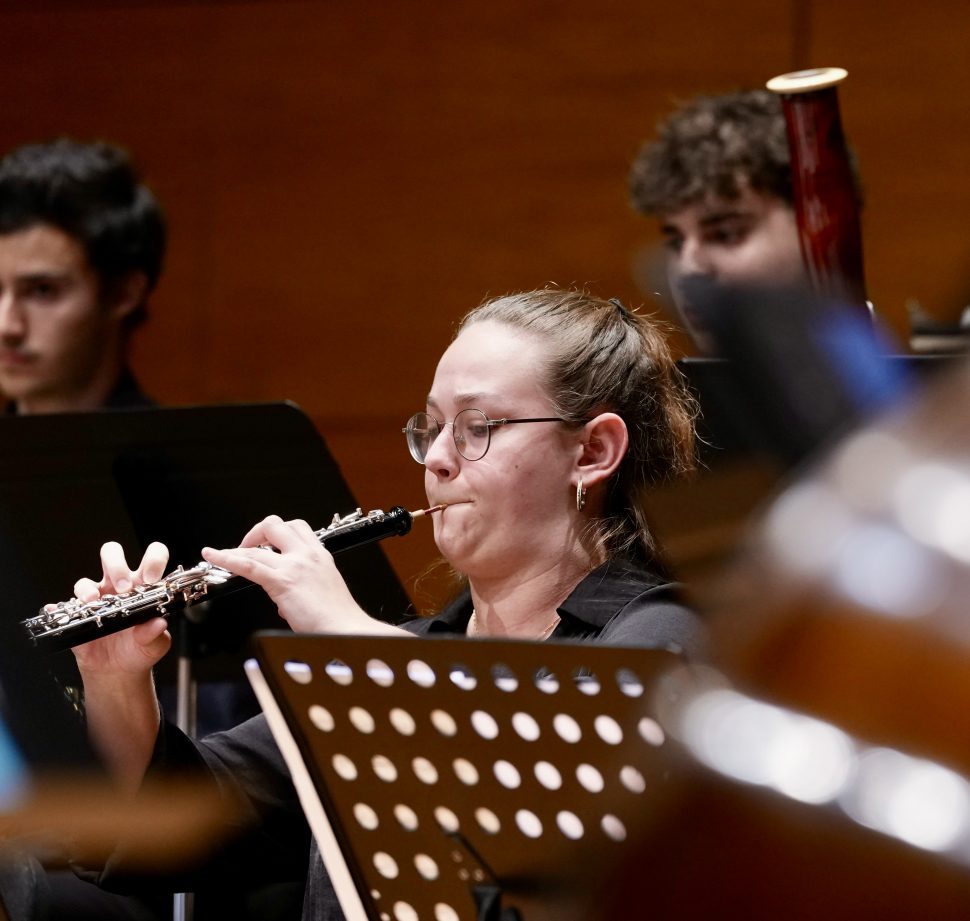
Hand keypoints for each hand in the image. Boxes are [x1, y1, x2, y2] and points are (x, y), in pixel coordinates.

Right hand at [70, 541, 172, 677]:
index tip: (153, 577)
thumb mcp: (155, 644)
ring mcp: (98, 598)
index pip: (152, 558)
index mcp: (144, 586)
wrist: (120, 670)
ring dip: (88, 588)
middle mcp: (119, 586)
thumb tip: (158, 623)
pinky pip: (67, 606)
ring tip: (94, 601)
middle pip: (112, 555)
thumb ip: (156, 634)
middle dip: (116, 565)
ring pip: (86, 581)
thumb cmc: (140, 649)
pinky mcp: (80, 614)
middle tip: (123, 587)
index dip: (154, 559)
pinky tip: (61, 611)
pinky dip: (62, 607)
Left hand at [201, 515, 368, 632]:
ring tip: (223, 554)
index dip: (277, 532)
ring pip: (258, 544)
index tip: (266, 543)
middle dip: (257, 533)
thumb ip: (303, 589)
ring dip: (238, 547)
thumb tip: (284, 600)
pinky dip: (227, 558)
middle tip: (247, 547)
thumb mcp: (324, 592)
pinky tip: (214, 556)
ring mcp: (295, 566)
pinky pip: (248, 565)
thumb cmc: (338, 618)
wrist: (346, 629)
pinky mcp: (282, 582)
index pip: (297, 528)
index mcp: (320, 556)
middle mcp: (308, 555)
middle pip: (276, 525)